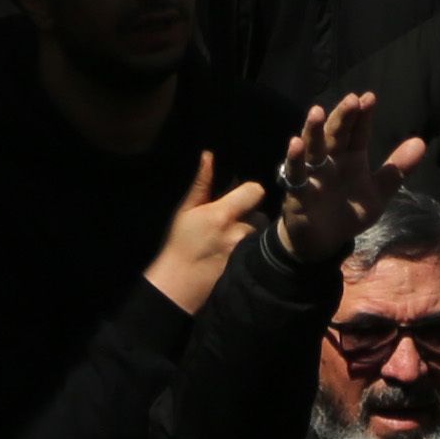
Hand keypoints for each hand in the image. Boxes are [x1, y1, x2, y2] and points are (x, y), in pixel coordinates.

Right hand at [145, 143, 266, 314]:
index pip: (255, 191)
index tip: (239, 195)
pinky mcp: (249, 265)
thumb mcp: (186, 210)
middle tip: (234, 218)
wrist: (179, 283)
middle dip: (249, 213)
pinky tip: (236, 249)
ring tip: (233, 236)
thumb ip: (201, 183)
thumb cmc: (180, 243)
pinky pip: (258, 248)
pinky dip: (252, 246)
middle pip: (260, 212)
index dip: (249, 190)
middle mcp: (239, 232)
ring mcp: (246, 251)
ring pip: (260, 231)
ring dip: (251, 230)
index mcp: (222, 214)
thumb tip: (208, 156)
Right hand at [270, 91, 427, 266]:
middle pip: (336, 135)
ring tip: (317, 111)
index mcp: (351, 158)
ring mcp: (313, 174)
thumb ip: (396, 170)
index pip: (358, 133)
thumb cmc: (349, 211)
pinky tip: (295, 144)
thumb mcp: (378, 193)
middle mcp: (331, 160)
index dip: (363, 116)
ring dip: (314, 130)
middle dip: (343, 117)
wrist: (324, 242)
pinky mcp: (298, 191)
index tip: (369, 98)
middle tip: (351, 99)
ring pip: (313, 148)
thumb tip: (421, 142)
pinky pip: (295, 173)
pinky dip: (295, 159)